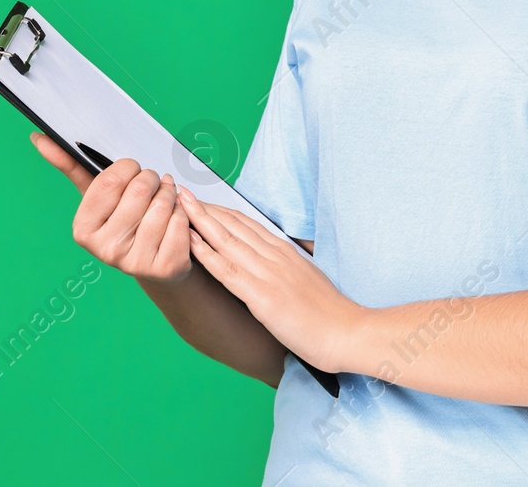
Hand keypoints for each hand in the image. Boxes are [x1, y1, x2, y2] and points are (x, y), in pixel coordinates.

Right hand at [30, 131, 191, 285]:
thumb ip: (71, 166)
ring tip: (165, 199)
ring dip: (170, 193)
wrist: (157, 266)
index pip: (111, 179)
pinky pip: (181, 220)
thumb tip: (39, 138)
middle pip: (140, 189)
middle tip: (153, 185)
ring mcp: (136, 262)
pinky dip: (184, 212)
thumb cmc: (124, 221)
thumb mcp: (98, 197)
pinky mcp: (166, 267)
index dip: (129, 168)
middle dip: (152, 179)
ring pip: (163, 203)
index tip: (132, 172)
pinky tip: (176, 218)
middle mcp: (106, 250)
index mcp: (83, 229)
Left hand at [176, 186, 365, 373]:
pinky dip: (206, 252)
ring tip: (179, 204)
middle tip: (182, 194)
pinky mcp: (263, 297)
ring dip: (200, 220)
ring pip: (227, 240)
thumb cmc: (332, 315)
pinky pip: (228, 271)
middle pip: (234, 225)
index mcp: (286, 253)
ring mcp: (269, 275)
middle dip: (206, 208)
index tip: (202, 202)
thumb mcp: (310, 280)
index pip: (248, 224)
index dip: (222, 212)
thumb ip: (291, 268)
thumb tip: (280, 264)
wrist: (348, 333)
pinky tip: (189, 240)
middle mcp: (276, 257)